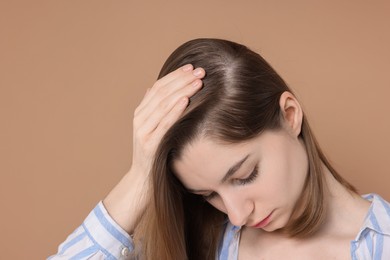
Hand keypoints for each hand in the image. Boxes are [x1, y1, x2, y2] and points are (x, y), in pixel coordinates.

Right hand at [104, 64, 204, 232]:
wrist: (142, 181)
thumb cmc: (152, 154)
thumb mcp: (150, 130)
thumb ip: (151, 110)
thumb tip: (151, 88)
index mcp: (140, 113)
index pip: (158, 87)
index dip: (174, 75)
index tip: (190, 67)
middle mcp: (139, 119)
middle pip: (161, 93)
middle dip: (182, 79)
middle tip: (200, 70)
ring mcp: (143, 132)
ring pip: (163, 105)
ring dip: (182, 91)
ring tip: (198, 81)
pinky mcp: (149, 145)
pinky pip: (163, 124)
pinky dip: (174, 111)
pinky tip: (186, 101)